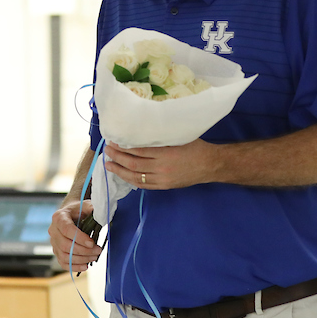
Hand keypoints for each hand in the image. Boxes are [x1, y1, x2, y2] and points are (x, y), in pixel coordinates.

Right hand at [49, 198, 101, 271]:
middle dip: (84, 251)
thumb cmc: (78, 210)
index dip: (79, 238)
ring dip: (81, 259)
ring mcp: (53, 242)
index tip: (92, 243)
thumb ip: (91, 208)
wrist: (71, 215)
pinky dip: (74, 266)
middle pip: (65, 245)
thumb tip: (100, 212)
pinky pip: (63, 263)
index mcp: (59, 217)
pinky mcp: (57, 251)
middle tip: (98, 251)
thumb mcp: (85, 205)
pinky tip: (85, 265)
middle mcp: (53, 230)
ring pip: (64, 256)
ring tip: (94, 257)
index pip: (67, 229)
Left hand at [104, 140, 219, 189]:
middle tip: (107, 151)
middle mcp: (162, 167)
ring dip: (120, 170)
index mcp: (165, 152)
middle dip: (117, 157)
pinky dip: (131, 180)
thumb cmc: (194, 146)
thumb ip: (160, 136)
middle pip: (133, 163)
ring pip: (136, 176)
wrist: (209, 164)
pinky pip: (144, 185)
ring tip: (109, 164)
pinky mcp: (164, 186)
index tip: (113, 141)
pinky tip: (123, 175)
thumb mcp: (178, 136)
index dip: (123, 147)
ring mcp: (162, 179)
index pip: (138, 150)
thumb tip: (139, 130)